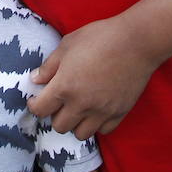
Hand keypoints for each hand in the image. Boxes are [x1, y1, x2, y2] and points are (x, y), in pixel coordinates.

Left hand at [28, 14, 157, 138]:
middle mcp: (81, 104)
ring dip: (76, 123)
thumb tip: (35, 79)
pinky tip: (97, 109)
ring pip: (81, 134)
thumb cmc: (100, 37)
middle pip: (59, 126)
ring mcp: (101, 111)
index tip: (36, 99)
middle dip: (55, 115)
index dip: (34, 105)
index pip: (40, 110)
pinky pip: (103, 130)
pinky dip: (97, 124)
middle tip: (59, 102)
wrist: (136, 41)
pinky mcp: (119, 113)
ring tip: (78, 108)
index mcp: (64, 87)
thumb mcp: (67, 45)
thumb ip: (49, 66)